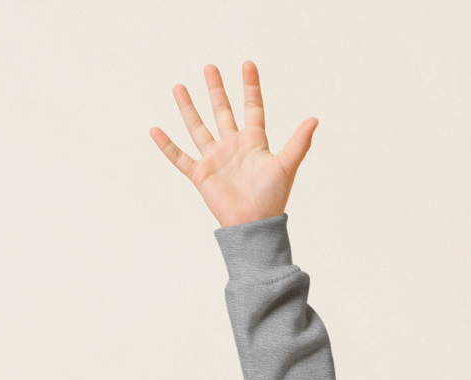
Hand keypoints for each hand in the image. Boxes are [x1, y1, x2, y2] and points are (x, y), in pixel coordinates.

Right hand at [148, 61, 315, 230]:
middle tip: (210, 67)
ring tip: (179, 87)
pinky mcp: (201, 175)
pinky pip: (180, 157)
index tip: (248, 64)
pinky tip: (155, 130)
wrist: (254, 225)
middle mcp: (233, 147)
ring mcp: (215, 159)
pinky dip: (167, 145)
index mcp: (254, 142)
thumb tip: (315, 119)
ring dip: (188, 108)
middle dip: (216, 90)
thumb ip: (299, 142)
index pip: (252, 108)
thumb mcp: (287, 165)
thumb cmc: (272, 198)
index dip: (250, 87)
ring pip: (198, 128)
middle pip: (222, 112)